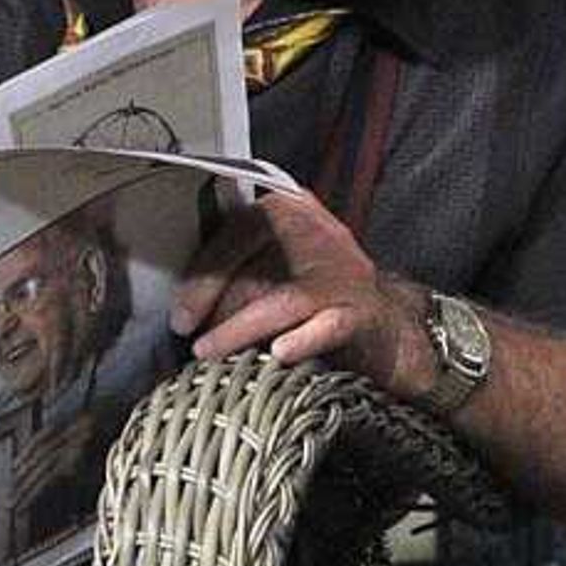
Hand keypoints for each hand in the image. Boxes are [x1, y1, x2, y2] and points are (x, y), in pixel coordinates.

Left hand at [169, 189, 437, 393]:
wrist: (385, 328)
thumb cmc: (316, 300)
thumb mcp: (273, 270)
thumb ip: (236, 270)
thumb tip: (181, 303)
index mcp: (294, 212)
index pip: (241, 230)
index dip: (205, 272)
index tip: (180, 314)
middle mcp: (321, 235)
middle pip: (260, 260)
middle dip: (216, 299)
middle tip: (189, 335)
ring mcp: (346, 275)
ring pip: (286, 299)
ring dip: (242, 328)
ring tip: (211, 351)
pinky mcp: (363, 314)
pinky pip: (329, 326)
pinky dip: (304, 340)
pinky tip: (279, 354)